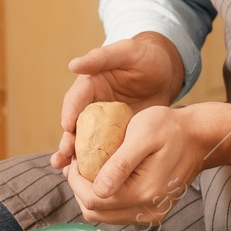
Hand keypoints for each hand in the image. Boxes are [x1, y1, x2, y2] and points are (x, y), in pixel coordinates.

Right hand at [49, 32, 184, 169]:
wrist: (167, 73)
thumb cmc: (146, 58)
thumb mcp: (127, 52)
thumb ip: (102, 57)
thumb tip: (73, 64)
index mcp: (91, 83)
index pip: (75, 99)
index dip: (69, 112)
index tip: (67, 127)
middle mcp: (92, 104)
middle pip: (75, 125)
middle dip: (67, 140)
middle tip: (63, 156)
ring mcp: (104, 122)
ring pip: (85, 140)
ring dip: (73, 156)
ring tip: (65, 171)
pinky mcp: (116, 134)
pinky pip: (103, 150)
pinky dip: (95, 163)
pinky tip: (89, 178)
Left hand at [63, 106, 203, 226]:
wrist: (198, 138)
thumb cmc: (170, 129)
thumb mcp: (143, 134)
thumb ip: (121, 164)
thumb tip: (98, 189)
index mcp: (144, 193)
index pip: (93, 200)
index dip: (75, 180)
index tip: (73, 158)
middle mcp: (147, 211)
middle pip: (95, 212)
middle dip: (79, 188)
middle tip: (78, 163)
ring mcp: (150, 214)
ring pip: (104, 215)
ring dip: (91, 193)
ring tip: (89, 168)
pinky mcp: (151, 211)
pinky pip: (117, 212)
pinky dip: (106, 196)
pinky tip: (106, 175)